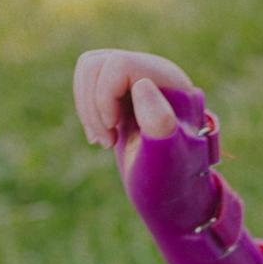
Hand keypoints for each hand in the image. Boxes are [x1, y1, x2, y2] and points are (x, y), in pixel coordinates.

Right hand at [72, 49, 262, 263]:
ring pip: (89, 70)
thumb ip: (159, 123)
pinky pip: (88, 84)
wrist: (176, 199)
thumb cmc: (172, 182)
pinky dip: (87, 110)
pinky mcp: (125, 95)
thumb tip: (142, 85)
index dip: (105, 97)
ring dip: (87, 108)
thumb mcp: (165, 157)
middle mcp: (156, 74)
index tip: (115, 130)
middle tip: (106, 141)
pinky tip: (103, 136)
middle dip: (91, 104)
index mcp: (170, 81)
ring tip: (104, 140)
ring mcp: (139, 81)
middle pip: (96, 64)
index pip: (119, 64)